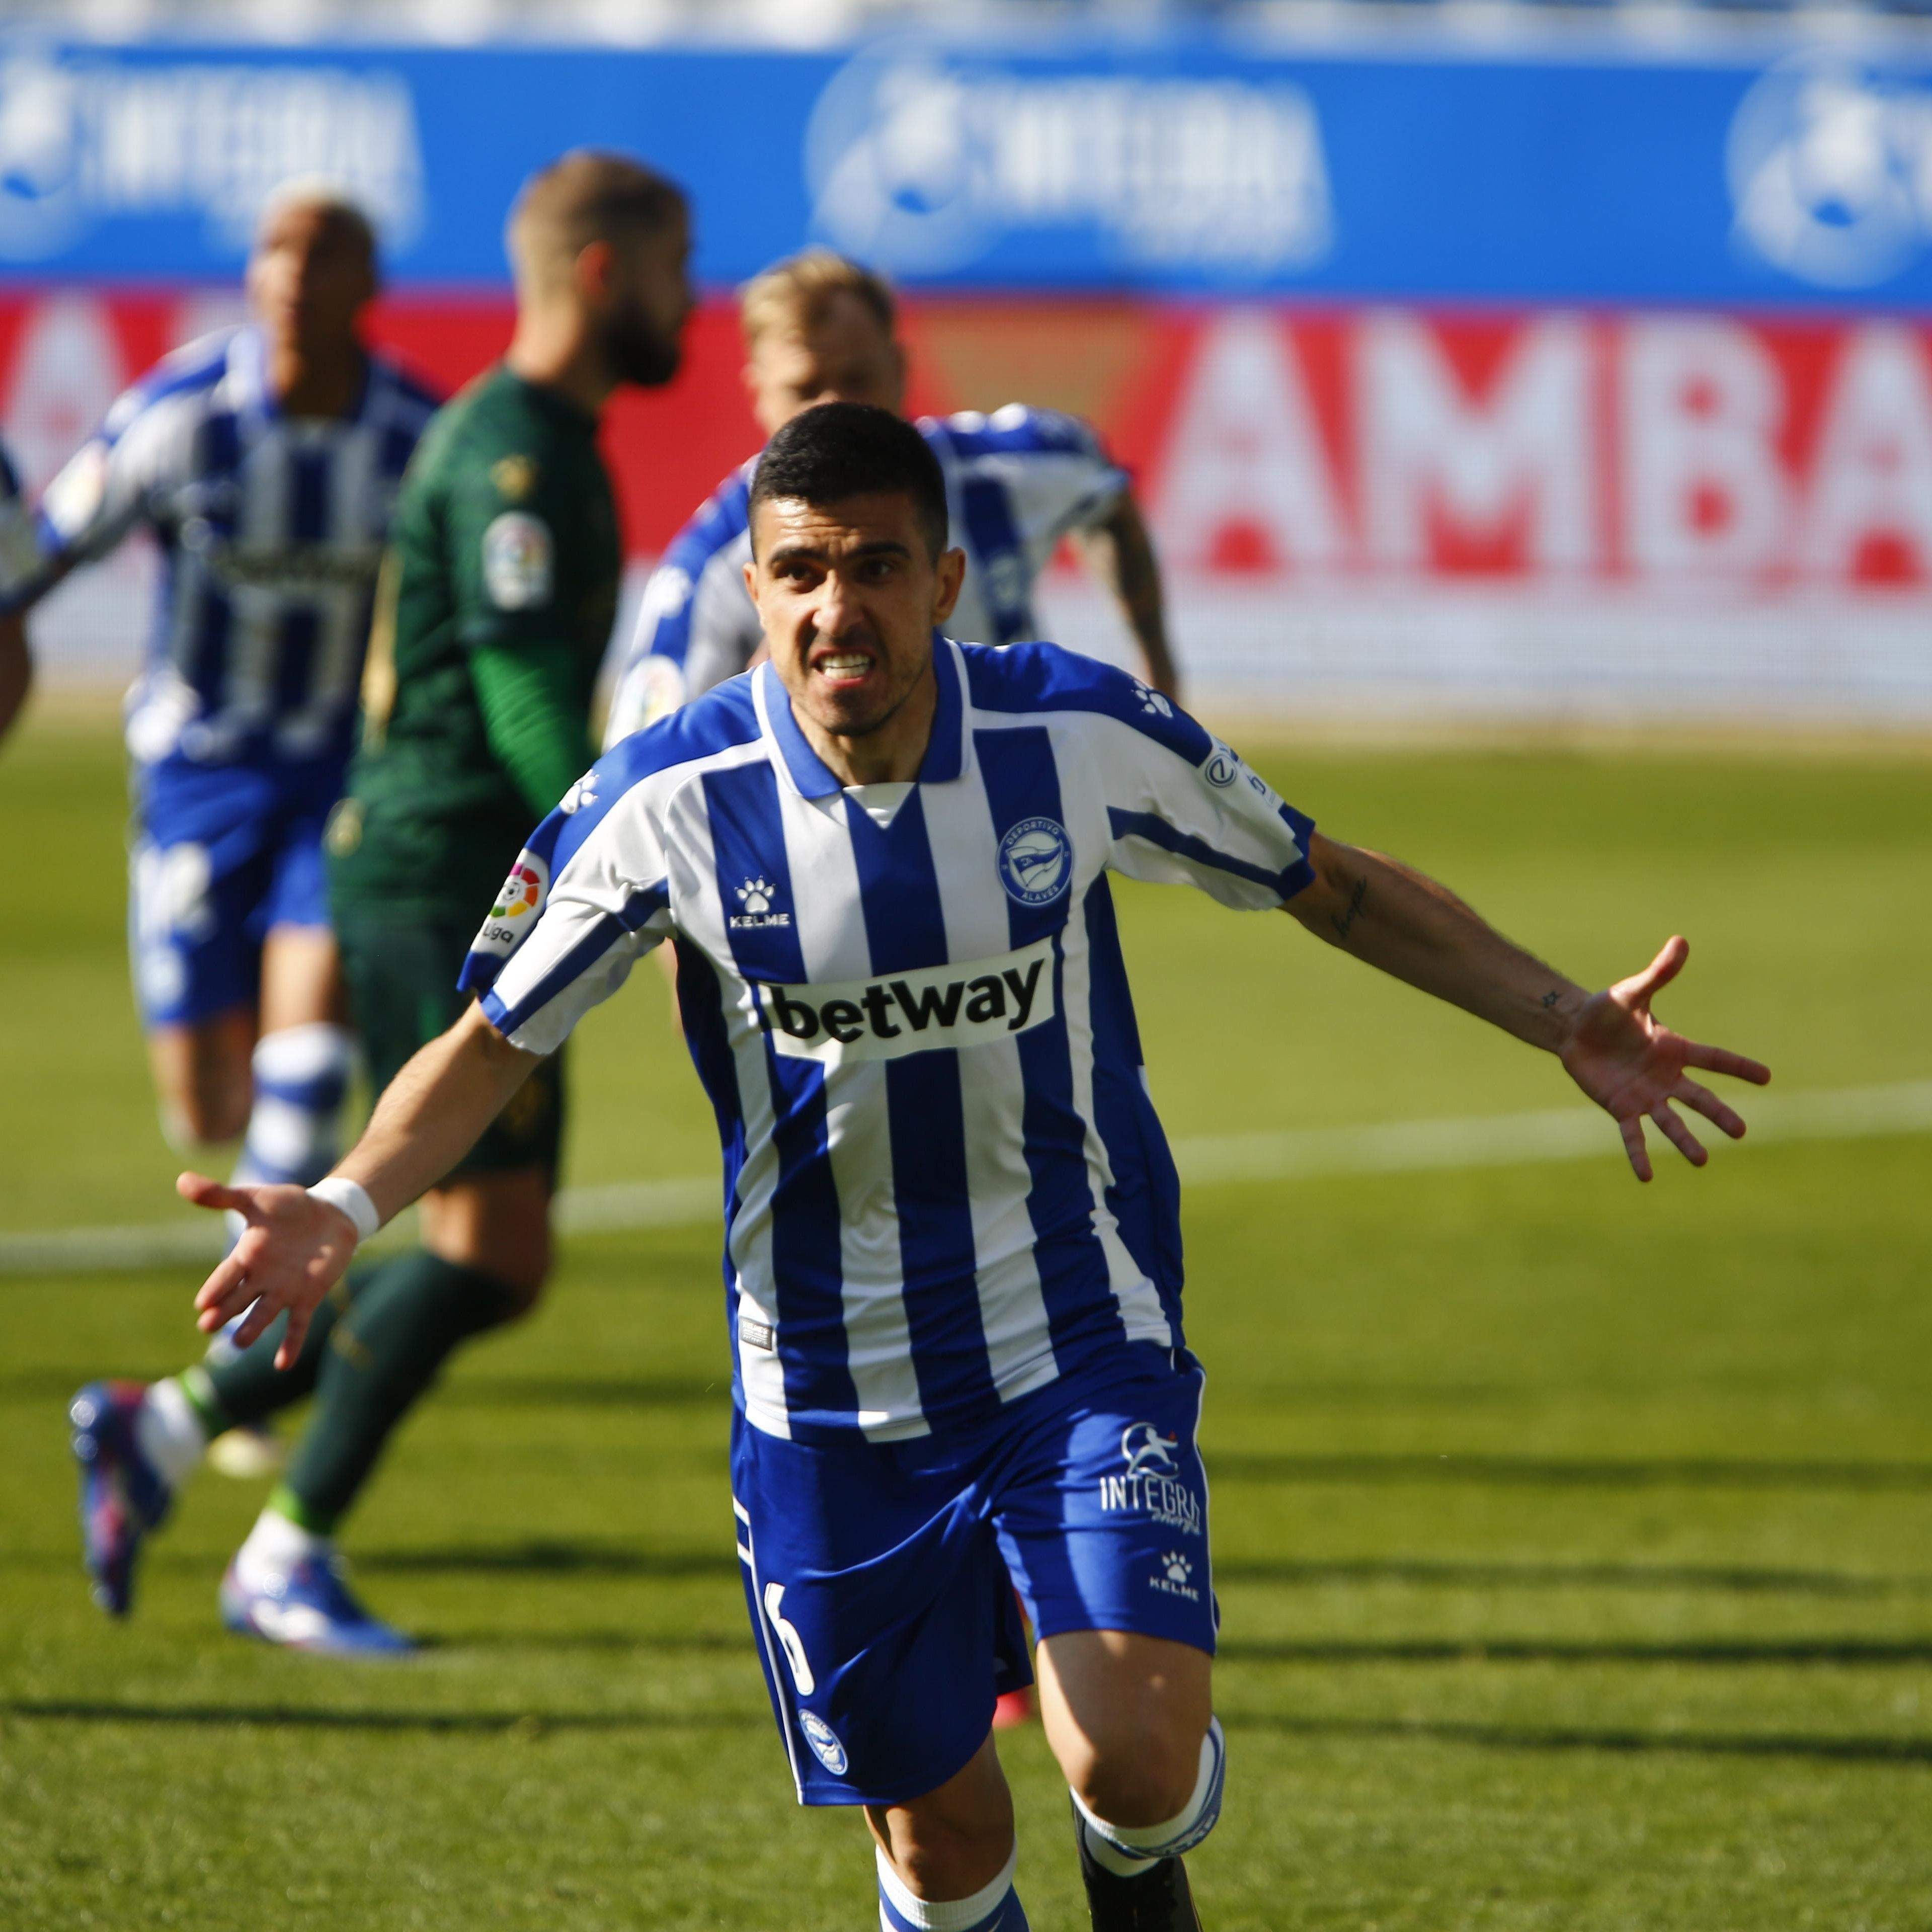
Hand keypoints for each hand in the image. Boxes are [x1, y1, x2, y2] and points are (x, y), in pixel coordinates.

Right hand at [180, 1173, 360, 1367]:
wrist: (331, 1214)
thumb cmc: (290, 1207)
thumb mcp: (257, 1199)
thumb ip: (222, 1196)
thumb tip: (181, 1180)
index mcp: (246, 1257)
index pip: (226, 1276)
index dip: (215, 1288)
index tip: (201, 1303)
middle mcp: (261, 1278)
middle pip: (238, 1299)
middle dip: (224, 1311)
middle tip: (208, 1324)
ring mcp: (284, 1290)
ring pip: (263, 1314)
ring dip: (251, 1329)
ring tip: (238, 1343)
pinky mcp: (308, 1297)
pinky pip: (297, 1325)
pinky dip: (290, 1344)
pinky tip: (282, 1364)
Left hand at [1557, 936, 1770, 1181]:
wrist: (1574, 1029)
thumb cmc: (1607, 1010)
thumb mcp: (1632, 992)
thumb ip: (1658, 973)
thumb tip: (1680, 940)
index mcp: (1674, 1048)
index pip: (1713, 1058)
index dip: (1738, 1067)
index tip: (1766, 1076)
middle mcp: (1666, 1076)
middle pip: (1698, 1098)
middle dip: (1718, 1114)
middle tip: (1740, 1132)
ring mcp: (1645, 1095)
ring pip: (1671, 1122)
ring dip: (1685, 1141)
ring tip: (1701, 1161)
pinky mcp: (1621, 1107)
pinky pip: (1632, 1135)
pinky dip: (1639, 1154)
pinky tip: (1646, 1176)